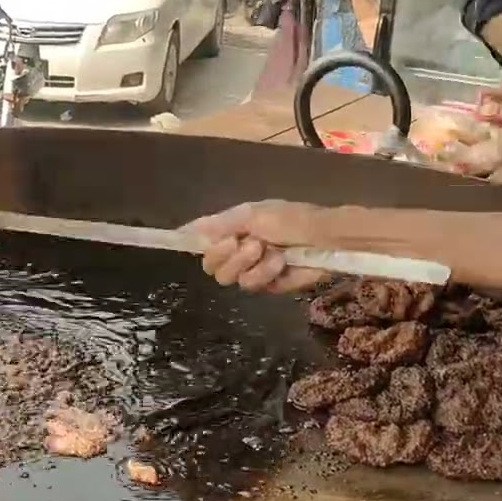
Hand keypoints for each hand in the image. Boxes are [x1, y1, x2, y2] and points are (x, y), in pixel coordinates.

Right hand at [180, 200, 330, 294]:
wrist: (324, 238)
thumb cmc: (291, 219)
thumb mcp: (254, 214)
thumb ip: (220, 224)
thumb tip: (186, 229)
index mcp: (232, 230)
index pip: (201, 239)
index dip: (189, 240)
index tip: (177, 240)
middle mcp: (237, 251)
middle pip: (209, 264)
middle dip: (225, 254)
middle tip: (244, 243)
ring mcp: (252, 270)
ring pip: (227, 277)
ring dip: (247, 262)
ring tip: (267, 250)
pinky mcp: (268, 286)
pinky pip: (251, 286)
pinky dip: (264, 273)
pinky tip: (280, 262)